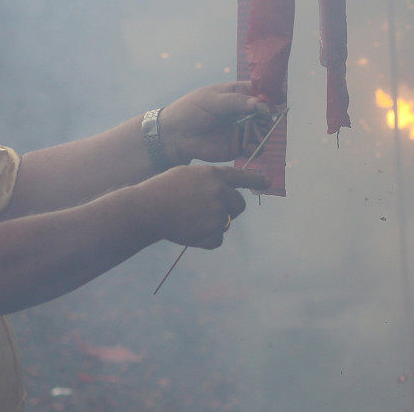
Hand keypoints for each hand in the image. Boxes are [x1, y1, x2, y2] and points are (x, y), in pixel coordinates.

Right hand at [128, 165, 269, 248]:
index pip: (241, 176)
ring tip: (189, 219)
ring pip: (226, 223)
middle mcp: (219, 192)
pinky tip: (189, 231)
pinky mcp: (211, 232)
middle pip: (239, 205)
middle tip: (208, 211)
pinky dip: (206, 239)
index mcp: (214, 175)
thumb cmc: (162, 190)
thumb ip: (210, 179)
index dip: (256, 179)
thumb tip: (226, 189)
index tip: (267, 182)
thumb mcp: (187, 174)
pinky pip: (218, 239)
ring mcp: (216, 213)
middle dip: (229, 209)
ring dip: (212, 224)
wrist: (146, 210)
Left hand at [159, 82, 272, 164]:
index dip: (271, 94)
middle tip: (263, 121)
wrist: (175, 136)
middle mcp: (243, 111)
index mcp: (237, 94)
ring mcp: (242, 129)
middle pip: (265, 113)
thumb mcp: (213, 100)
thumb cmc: (190, 111)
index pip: (260, 91)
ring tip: (255, 137)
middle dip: (268, 118)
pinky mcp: (238, 146)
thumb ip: (237, 102)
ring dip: (263, 134)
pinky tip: (249, 148)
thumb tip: (262, 105)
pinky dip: (256, 148)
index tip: (279, 98)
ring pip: (262, 131)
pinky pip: (254, 147)